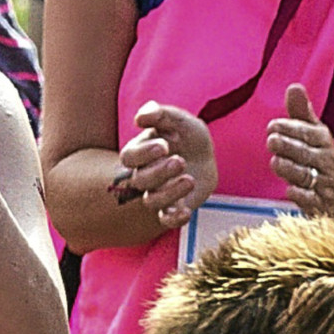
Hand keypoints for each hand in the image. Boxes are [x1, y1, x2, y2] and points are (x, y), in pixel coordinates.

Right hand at [111, 100, 215, 231]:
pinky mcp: (173, 208)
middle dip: (159, 172)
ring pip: (152, 201)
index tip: (165, 145)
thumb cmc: (185, 135)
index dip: (144, 153)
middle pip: (140, 180)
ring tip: (189, 179)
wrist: (204, 156)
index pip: (130, 157)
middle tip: (179, 161)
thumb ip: (160, 114)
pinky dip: (175, 218)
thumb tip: (140, 117)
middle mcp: (145, 175)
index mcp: (140, 153)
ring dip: (169, 192)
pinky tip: (186, 211)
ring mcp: (158, 193)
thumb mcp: (178, 119)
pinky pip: (167, 219)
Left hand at [266, 83, 333, 214]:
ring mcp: (325, 184)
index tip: (272, 125)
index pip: (309, 133)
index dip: (292, 129)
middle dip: (289, 147)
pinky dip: (301, 195)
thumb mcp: (314, 133)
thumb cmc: (321, 156)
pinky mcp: (321, 205)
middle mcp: (326, 161)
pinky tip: (289, 189)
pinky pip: (312, 201)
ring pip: (307, 176)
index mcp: (323, 141)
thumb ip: (301, 112)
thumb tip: (293, 86)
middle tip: (271, 140)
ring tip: (275, 162)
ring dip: (291, 169)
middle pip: (307, 154)